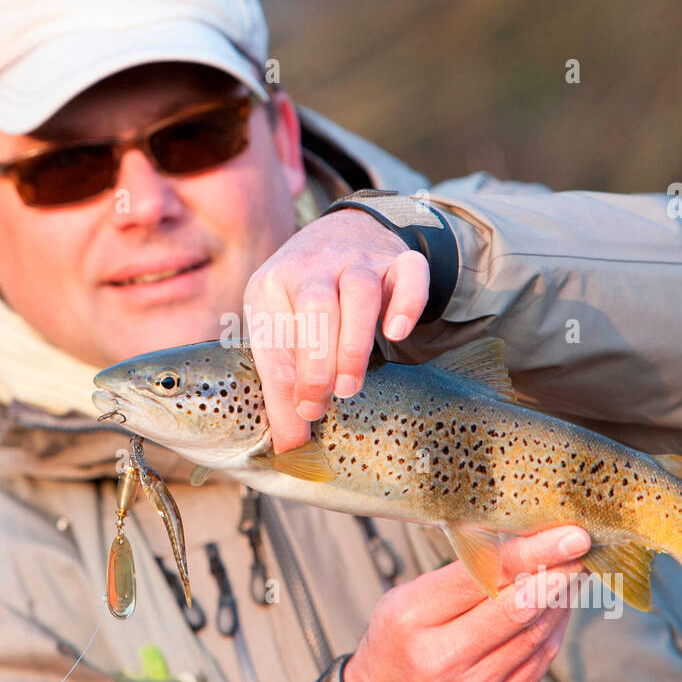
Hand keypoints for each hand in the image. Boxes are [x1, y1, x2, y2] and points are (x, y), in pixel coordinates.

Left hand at [243, 208, 429, 452]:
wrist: (341, 233)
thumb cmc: (303, 300)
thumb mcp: (280, 327)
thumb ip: (283, 380)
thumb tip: (289, 448)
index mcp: (271, 286)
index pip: (276, 338)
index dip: (287, 386)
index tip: (301, 423)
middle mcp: (311, 266)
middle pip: (316, 308)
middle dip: (319, 363)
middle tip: (326, 403)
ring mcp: (357, 259)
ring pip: (359, 291)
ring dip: (355, 343)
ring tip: (352, 385)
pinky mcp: (397, 259)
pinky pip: (410, 272)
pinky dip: (408, 302)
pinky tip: (398, 333)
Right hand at [341, 525, 591, 681]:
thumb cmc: (399, 641)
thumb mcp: (408, 597)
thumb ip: (461, 575)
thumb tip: (525, 543)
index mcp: (414, 618)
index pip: (483, 577)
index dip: (532, 553)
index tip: (568, 534)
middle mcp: (444, 659)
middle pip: (517, 608)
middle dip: (558, 571)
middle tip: (584, 544)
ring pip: (536, 634)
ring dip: (562, 597)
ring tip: (574, 568)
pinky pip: (539, 661)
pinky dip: (554, 628)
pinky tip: (559, 604)